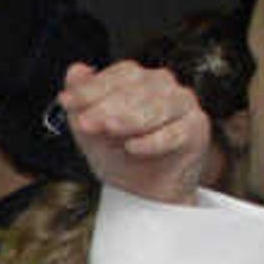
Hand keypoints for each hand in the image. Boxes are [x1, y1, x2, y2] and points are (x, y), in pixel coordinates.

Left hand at [59, 59, 219, 205]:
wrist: (145, 192)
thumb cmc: (122, 156)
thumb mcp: (91, 132)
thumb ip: (81, 103)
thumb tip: (75, 71)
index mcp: (139, 79)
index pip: (119, 74)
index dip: (92, 88)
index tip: (68, 101)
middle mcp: (163, 86)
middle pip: (137, 88)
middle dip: (107, 105)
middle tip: (85, 122)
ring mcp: (183, 105)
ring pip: (158, 106)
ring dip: (129, 118)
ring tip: (108, 129)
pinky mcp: (196, 128)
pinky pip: (176, 132)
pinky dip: (153, 140)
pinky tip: (133, 147)